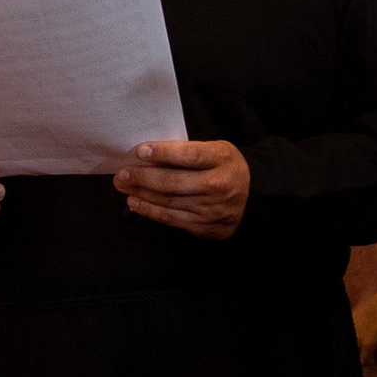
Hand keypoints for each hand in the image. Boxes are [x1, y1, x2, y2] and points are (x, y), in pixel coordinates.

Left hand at [113, 137, 250, 235]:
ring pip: (168, 202)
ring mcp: (211, 209)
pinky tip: (135, 203)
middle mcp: (218, 185)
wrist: (254, 195)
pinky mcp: (204, 227)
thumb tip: (147, 155)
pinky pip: (171, 218)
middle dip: (142, 177)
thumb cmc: (225, 167)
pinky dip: (150, 210)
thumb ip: (188, 152)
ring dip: (141, 194)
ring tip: (123, 186)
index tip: (140, 151)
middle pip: (173, 182)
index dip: (163, 153)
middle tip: (122, 173)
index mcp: (222, 159)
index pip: (188, 155)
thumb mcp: (216, 150)